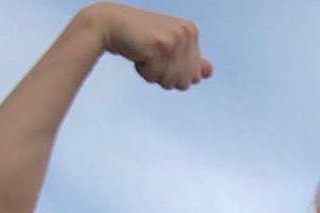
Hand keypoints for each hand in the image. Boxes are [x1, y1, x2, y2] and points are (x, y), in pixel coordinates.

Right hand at [91, 4, 212, 88]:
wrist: (109, 23)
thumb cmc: (139, 39)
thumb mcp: (168, 48)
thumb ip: (190, 60)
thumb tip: (209, 72)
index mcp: (192, 31)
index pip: (193, 77)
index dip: (172, 72)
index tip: (159, 52)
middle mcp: (187, 32)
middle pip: (184, 82)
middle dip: (164, 76)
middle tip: (151, 54)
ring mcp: (176, 38)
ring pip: (171, 82)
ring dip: (154, 74)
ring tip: (145, 53)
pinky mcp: (162, 45)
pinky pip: (156, 77)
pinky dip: (144, 72)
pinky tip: (138, 53)